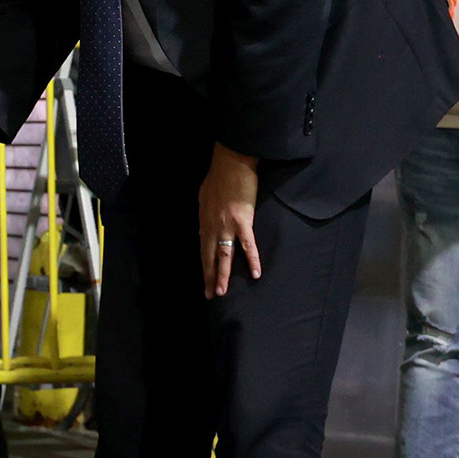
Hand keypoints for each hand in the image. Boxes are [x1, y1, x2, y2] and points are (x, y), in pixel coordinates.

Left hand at [199, 145, 261, 297]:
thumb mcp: (204, 197)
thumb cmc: (219, 177)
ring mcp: (227, 225)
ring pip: (224, 255)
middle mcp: (212, 226)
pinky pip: (247, 245)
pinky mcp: (243, 221)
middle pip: (210, 256)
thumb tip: (205, 230)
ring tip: (222, 291)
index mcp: (204, 220)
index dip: (204, 265)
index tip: (204, 280)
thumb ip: (205, 216)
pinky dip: (252, 260)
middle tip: (210, 294)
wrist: (232, 162)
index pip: (203, 249)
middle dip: (209, 277)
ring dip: (222, 275)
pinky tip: (255, 273)